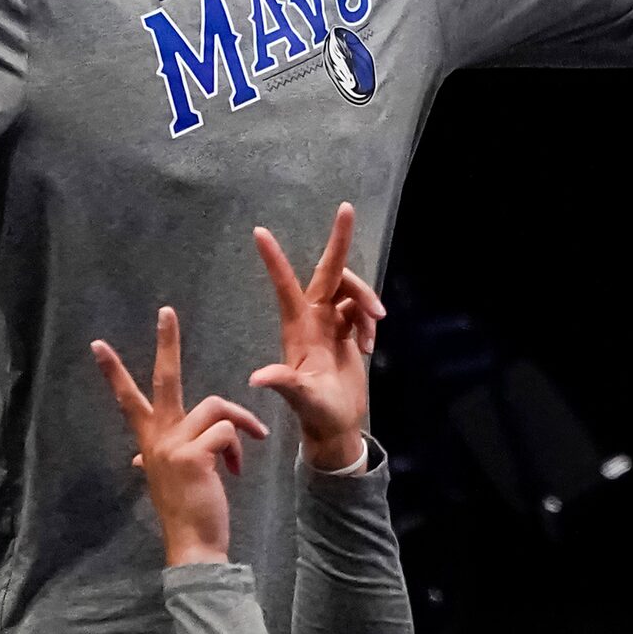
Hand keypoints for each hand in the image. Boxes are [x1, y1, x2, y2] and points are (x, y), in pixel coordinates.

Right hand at [91, 307, 270, 567]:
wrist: (194, 543)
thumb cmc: (188, 508)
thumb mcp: (167, 477)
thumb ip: (156, 458)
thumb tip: (139, 458)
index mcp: (152, 440)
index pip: (129, 399)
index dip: (114, 373)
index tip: (98, 345)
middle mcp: (157, 437)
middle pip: (163, 379)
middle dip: (166, 343)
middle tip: (166, 312)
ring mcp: (173, 445)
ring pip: (215, 407)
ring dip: (239, 423)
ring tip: (243, 451)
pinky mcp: (194, 455)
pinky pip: (227, 431)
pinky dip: (239, 448)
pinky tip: (236, 470)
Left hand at [246, 202, 383, 474]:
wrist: (337, 424)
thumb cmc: (315, 412)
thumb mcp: (300, 398)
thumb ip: (284, 383)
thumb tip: (258, 377)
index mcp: (297, 328)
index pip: (285, 286)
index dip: (274, 259)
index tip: (259, 231)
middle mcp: (313, 318)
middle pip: (329, 272)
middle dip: (338, 241)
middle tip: (346, 209)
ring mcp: (332, 322)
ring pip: (352, 290)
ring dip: (367, 300)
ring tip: (374, 330)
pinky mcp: (348, 330)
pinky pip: (363, 309)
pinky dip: (370, 321)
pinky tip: (368, 346)